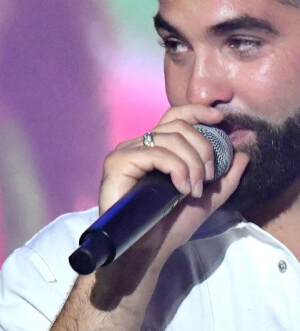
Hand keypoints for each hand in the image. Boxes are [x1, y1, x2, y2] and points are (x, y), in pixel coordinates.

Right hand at [99, 104, 248, 264]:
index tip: (219, 118)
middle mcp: (139, 145)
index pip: (174, 116)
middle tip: (209, 177)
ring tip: (193, 190)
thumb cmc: (170, 226)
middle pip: (177, 126)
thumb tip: (243, 154)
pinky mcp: (118, 162)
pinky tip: (181, 188)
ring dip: (192, 164)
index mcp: (156, 148)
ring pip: (169, 138)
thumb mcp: (205, 199)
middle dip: (202, 149)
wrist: (146, 251)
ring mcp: (126, 152)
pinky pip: (155, 153)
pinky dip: (176, 168)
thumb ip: (224, 178)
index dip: (196, 111)